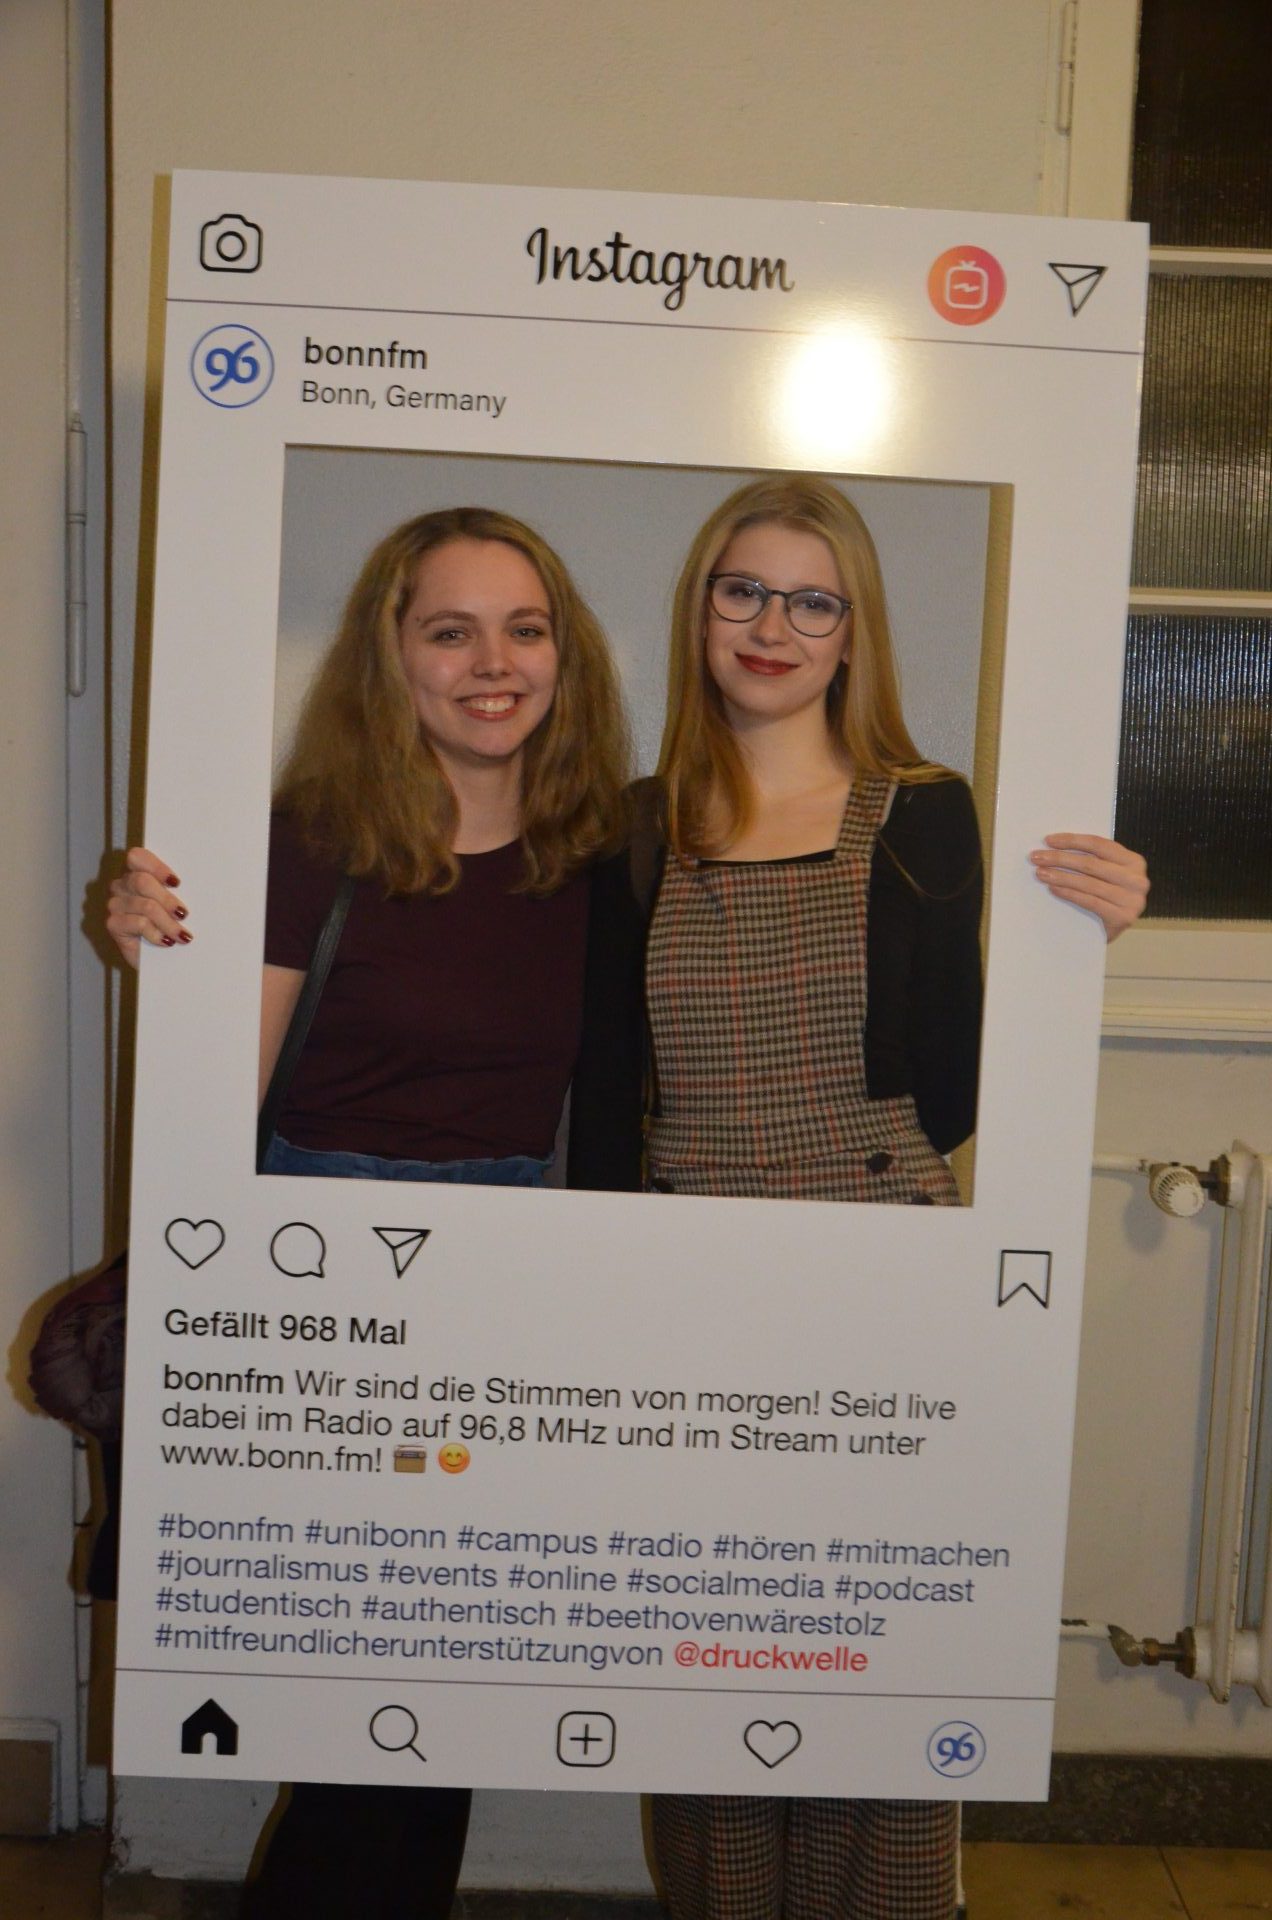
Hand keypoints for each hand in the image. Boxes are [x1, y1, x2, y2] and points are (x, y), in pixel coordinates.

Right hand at [106, 849, 190, 967]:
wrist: (160, 962)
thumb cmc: (171, 928)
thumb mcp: (177, 907)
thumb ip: (178, 892)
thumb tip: (201, 884)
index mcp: (137, 873)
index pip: (137, 857)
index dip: (156, 867)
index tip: (176, 883)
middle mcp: (122, 885)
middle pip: (142, 881)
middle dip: (167, 899)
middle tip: (184, 914)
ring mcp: (116, 904)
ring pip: (145, 906)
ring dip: (168, 923)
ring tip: (183, 935)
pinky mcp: (113, 924)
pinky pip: (138, 923)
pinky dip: (156, 933)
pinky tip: (166, 942)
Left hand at [1030, 835, 1148, 942]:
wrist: (1114, 930)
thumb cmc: (1107, 897)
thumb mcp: (1106, 874)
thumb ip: (1092, 859)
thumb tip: (1055, 846)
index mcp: (1134, 861)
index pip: (1098, 844)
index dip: (1072, 841)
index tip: (1048, 840)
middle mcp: (1137, 879)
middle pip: (1091, 863)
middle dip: (1060, 859)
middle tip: (1037, 857)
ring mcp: (1132, 900)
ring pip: (1088, 883)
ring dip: (1061, 876)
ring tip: (1041, 873)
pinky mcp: (1123, 917)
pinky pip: (1090, 901)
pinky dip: (1069, 894)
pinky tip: (1053, 889)